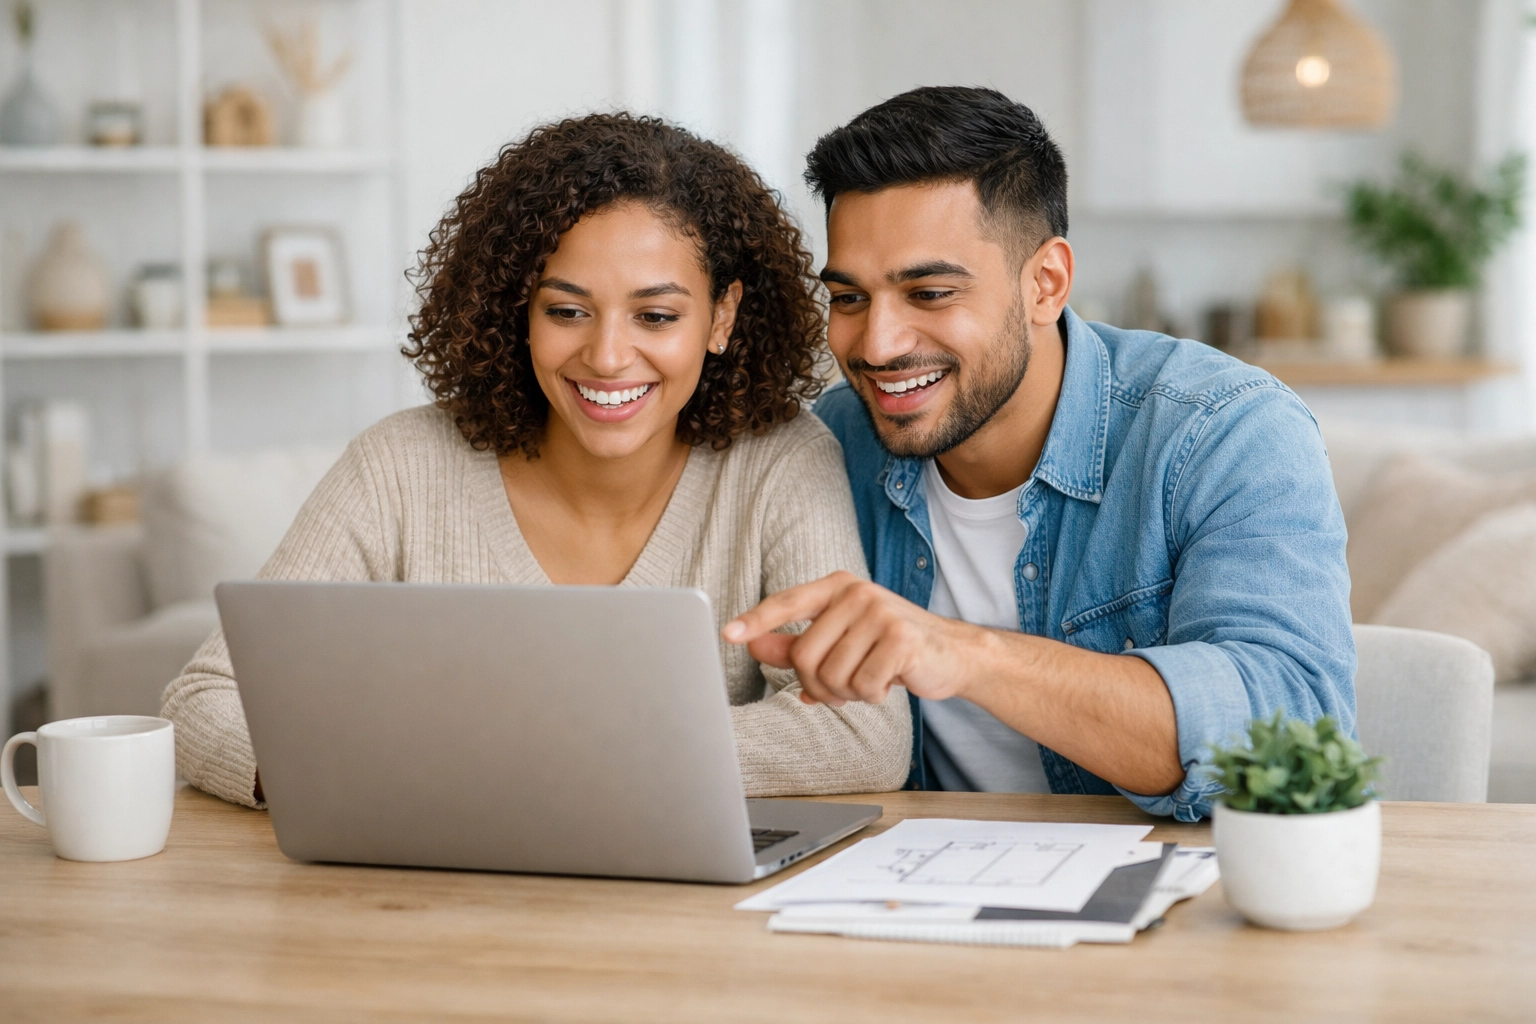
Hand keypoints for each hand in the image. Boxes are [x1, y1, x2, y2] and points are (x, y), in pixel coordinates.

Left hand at [721, 572, 984, 706]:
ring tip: (868, 681)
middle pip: (805, 656)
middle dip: (818, 685)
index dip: (756, 621)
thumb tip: (751, 645)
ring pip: (832, 675)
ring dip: (846, 693)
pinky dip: (871, 696)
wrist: (950, 654)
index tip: (727, 634)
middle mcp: (855, 592)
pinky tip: (888, 683)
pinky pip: (863, 685)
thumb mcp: (840, 640)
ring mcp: (880, 612)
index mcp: (836, 586)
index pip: (786, 603)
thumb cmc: (888, 646)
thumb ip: (795, 643)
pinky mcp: (901, 638)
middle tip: (842, 687)